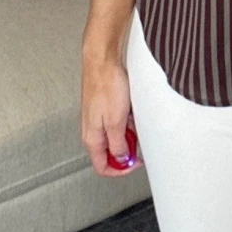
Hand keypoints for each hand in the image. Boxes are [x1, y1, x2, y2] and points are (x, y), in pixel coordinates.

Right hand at [80, 51, 138, 176]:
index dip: (120, 170)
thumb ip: (118, 143)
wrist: (103, 62)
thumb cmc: (106, 86)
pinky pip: (117, 123)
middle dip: (126, 151)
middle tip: (139, 144)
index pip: (102, 166)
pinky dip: (127, 123)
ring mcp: (97, 119)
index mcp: (91, 138)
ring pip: (114, 137)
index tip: (135, 164)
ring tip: (136, 124)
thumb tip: (122, 159)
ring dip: (128, 135)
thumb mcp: (116, 121)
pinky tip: (133, 113)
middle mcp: (92, 130)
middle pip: (109, 153)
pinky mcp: (104, 108)